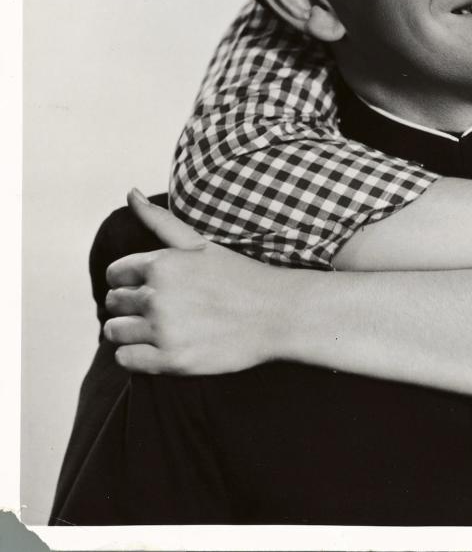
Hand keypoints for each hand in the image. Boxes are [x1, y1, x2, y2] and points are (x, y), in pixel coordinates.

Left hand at [103, 190, 281, 374]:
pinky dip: (135, 355)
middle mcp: (157, 296)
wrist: (277, 314)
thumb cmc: (238, 276)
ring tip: (158, 329)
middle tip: (160, 309)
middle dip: (129, 306)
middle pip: (113, 304)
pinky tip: (159, 347)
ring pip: (114, 332)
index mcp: (161, 264)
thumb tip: (130, 192)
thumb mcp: (199, 244)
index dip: (130, 281)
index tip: (153, 287)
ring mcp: (163, 330)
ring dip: (130, 332)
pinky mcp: (171, 361)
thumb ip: (160, 220)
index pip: (115, 274)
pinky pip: (126, 360)